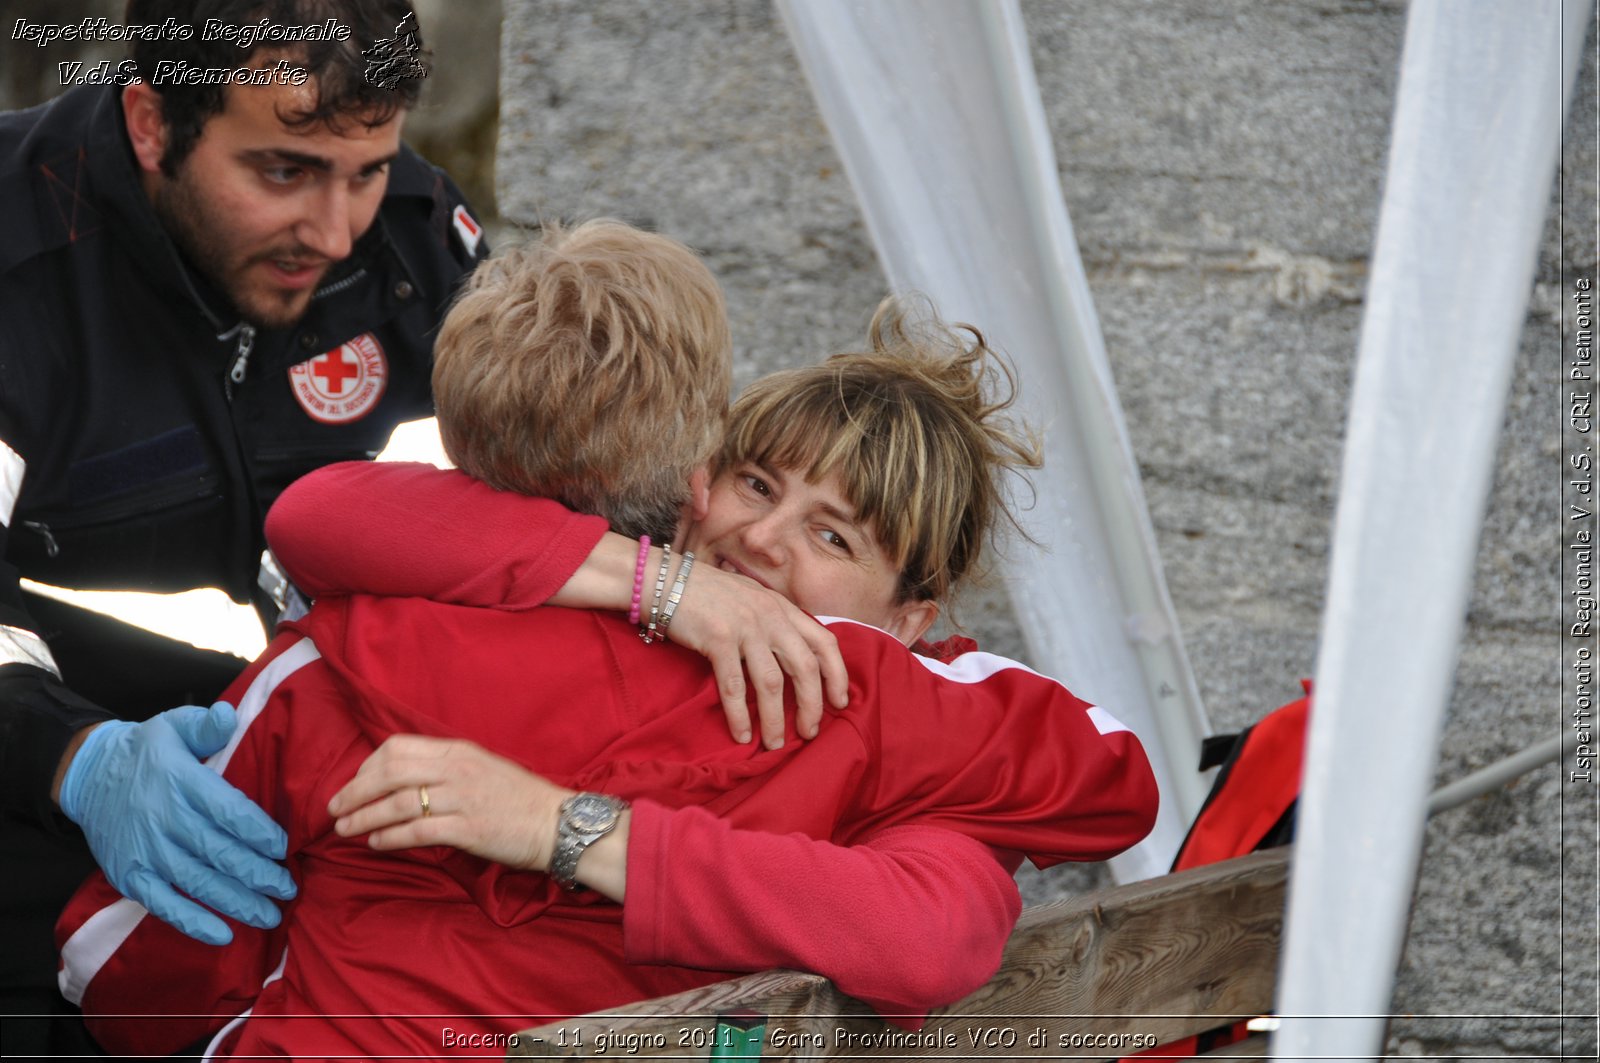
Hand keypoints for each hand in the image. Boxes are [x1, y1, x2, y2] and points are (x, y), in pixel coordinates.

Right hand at [57, 703, 296, 945]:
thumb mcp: (175, 725)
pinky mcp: (130, 875)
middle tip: (289, 888)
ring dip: (237, 902)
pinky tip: (223, 935)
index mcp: (181, 782)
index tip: (284, 848)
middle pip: (219, 852)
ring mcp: (146, 851)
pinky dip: (193, 923)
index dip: (259, 833)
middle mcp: (164, 819)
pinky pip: (163, 905)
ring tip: (270, 915)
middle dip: (259, 875)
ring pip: (198, 882)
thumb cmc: (147, 750)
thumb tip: (229, 718)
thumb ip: (206, 725)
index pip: (228, 811)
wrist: (90, 775)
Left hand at [327, 735, 569, 871]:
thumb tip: (403, 780)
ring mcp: (463, 798)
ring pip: (397, 803)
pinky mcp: (468, 829)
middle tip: (335, 809)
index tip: (354, 785)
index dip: (367, 766)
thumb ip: (445, 769)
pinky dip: (390, 837)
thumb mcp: (481, 768)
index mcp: (457, 751)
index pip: (397, 748)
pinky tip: (376, 843)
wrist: (557, 823)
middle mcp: (456, 769)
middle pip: (389, 772)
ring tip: (345, 830)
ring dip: (364, 817)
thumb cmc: (519, 799)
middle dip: (354, 791)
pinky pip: (417, 831)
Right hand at [666, 562, 847, 748]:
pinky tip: (742, 735)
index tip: (840, 702)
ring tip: (775, 744)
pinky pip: (734, 686)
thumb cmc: (707, 595)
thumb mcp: (751, 600)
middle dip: (812, 705)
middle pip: (805, 667)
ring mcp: (745, 627)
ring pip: (771, 683)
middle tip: (809, 732)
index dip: (838, 674)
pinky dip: (739, 715)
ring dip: (775, 719)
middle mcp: (770, 616)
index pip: (825, 641)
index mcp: (782, 608)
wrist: (664, 580)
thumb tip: (793, 658)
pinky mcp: (718, 639)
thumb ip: (774, 622)